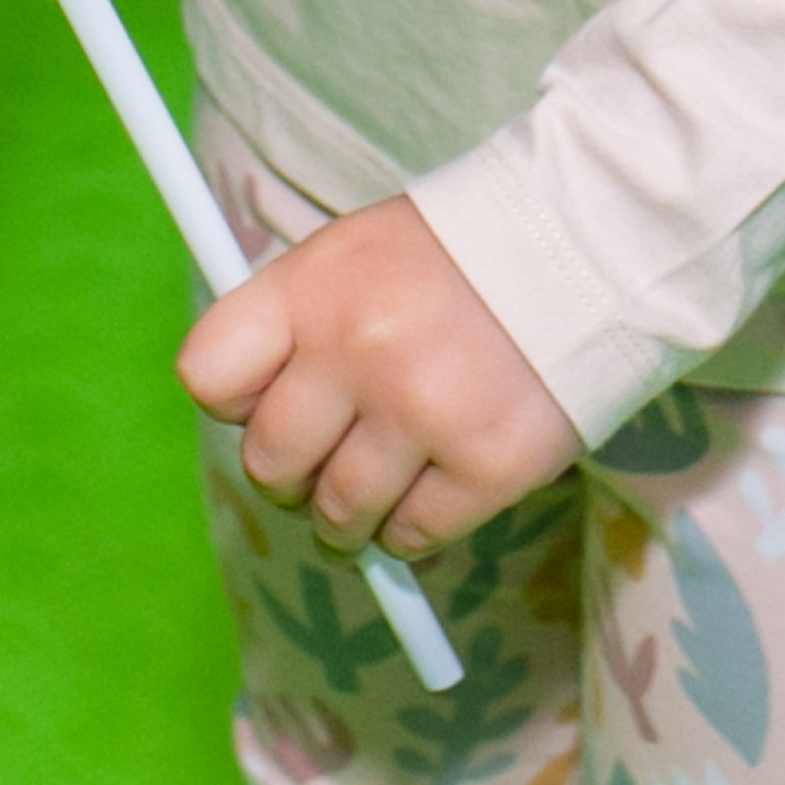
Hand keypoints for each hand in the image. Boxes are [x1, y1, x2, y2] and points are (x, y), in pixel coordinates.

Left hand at [177, 196, 578, 557]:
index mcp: (311, 288)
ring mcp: (422, 412)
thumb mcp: (349, 255)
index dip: (235, 403)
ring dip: (350, 517)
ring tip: (380, 482)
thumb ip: (290, 324)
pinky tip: (431, 488)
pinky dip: (411, 531)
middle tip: (326, 462)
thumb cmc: (447, 258)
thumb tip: (243, 413)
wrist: (576, 247)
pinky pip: (411, 537)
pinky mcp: (486, 465)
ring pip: (339, 516)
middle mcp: (356, 350)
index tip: (265, 405)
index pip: (208, 375)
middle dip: (292, 477)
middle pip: (270, 464)